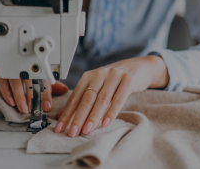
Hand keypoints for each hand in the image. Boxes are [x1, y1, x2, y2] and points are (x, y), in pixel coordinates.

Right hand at [0, 69, 67, 113]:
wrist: (1, 53)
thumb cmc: (21, 66)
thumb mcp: (36, 73)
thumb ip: (48, 84)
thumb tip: (64, 90)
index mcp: (36, 67)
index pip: (43, 81)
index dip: (46, 95)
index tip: (47, 106)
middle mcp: (24, 65)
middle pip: (30, 81)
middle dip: (32, 96)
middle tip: (33, 109)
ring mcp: (11, 66)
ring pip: (16, 80)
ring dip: (19, 96)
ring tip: (23, 108)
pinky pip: (2, 80)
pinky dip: (6, 92)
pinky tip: (11, 101)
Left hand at [54, 56, 168, 136]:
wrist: (139, 67)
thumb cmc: (115, 80)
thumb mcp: (97, 87)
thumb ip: (82, 100)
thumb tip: (62, 116)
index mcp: (88, 76)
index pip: (75, 97)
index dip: (66, 114)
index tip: (60, 128)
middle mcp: (99, 74)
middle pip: (86, 99)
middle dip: (78, 118)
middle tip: (72, 132)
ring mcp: (114, 76)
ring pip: (101, 100)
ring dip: (93, 117)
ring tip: (86, 130)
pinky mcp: (128, 80)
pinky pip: (118, 99)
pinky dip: (111, 112)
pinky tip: (105, 123)